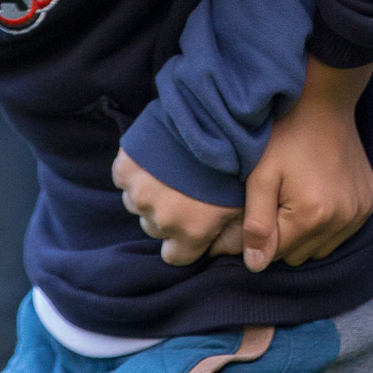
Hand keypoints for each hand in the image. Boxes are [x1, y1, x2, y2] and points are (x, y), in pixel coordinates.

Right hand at [114, 148, 242, 268]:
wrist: (214, 112)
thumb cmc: (236, 157)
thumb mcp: (247, 200)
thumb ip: (238, 234)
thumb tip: (245, 259)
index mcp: (191, 231)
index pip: (177, 256)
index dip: (186, 240)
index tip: (194, 222)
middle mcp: (161, 219)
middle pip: (157, 229)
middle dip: (169, 215)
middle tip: (187, 190)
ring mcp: (139, 194)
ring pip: (139, 205)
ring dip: (152, 193)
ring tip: (173, 171)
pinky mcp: (125, 169)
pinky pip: (125, 179)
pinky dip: (137, 172)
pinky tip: (157, 159)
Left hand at [239, 60, 372, 270]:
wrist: (325, 105)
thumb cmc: (286, 138)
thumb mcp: (260, 177)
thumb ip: (255, 224)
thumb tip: (255, 265)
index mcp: (311, 216)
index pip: (275, 255)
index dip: (261, 237)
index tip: (259, 211)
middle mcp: (342, 219)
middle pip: (299, 256)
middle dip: (283, 238)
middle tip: (277, 203)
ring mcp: (360, 212)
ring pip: (321, 248)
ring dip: (306, 234)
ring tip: (298, 199)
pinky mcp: (370, 203)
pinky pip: (342, 233)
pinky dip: (328, 224)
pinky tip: (319, 196)